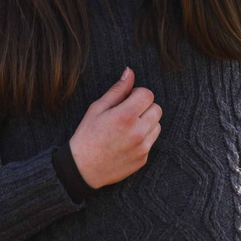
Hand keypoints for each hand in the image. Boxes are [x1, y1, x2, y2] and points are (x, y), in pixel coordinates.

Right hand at [68, 68, 161, 188]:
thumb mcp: (98, 108)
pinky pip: (151, 141)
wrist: (83, 169)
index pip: (148, 94)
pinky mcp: (143, 158)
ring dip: (146, 122)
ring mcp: (142, 147)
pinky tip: (126, 141)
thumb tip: (129, 72)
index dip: (137, 94)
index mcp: (126, 116)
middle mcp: (138, 132)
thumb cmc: (87, 135)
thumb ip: (117, 90)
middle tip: (127, 113)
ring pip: (157, 125)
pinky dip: (143, 138)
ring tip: (128, 127)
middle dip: (144, 107)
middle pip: (156, 109)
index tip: (127, 99)